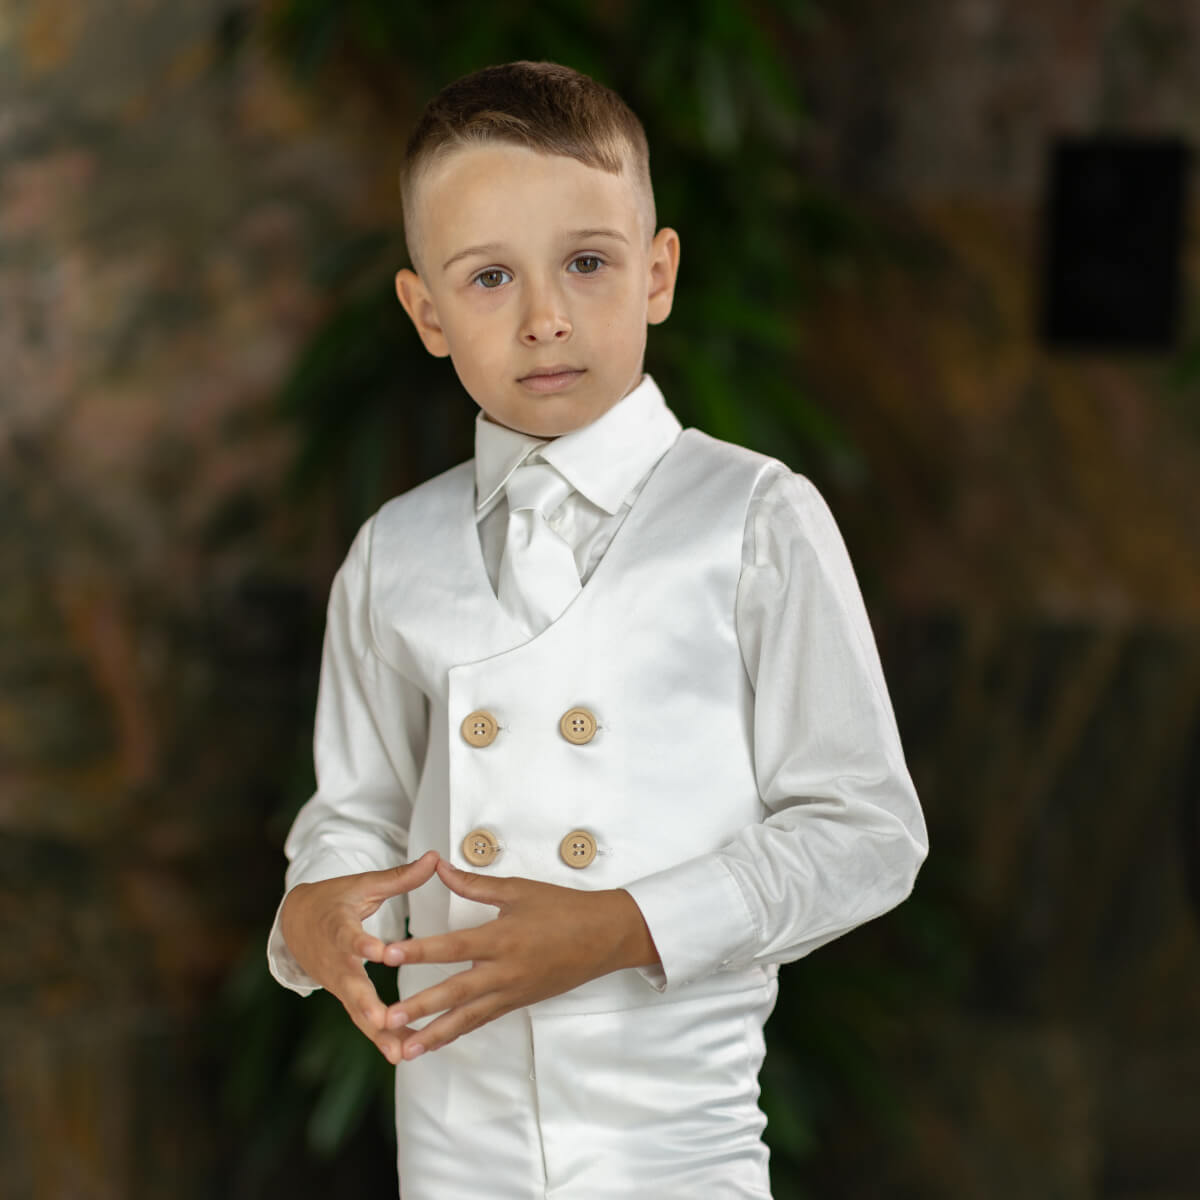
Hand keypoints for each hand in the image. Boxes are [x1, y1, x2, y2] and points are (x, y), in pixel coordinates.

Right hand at [279, 850, 439, 1062]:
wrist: (295, 922)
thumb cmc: (335, 900)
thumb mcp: (364, 884)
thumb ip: (400, 877)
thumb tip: (435, 857)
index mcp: (338, 926)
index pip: (348, 936)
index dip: (361, 944)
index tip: (376, 952)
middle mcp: (336, 959)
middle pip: (349, 984)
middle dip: (365, 1003)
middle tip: (382, 1020)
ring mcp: (337, 982)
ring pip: (357, 1010)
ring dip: (377, 1032)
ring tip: (399, 1052)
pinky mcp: (344, 996)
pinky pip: (363, 1019)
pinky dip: (380, 1037)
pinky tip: (402, 1054)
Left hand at [380, 859, 659, 1058]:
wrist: (604, 936)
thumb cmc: (563, 908)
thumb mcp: (519, 890)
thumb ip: (474, 883)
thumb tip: (439, 867)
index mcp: (503, 937)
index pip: (453, 946)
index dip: (420, 951)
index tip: (390, 956)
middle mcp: (504, 970)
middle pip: (456, 992)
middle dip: (420, 1007)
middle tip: (387, 1019)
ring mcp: (512, 992)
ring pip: (467, 1018)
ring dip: (434, 1034)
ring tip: (405, 1049)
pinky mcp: (518, 1002)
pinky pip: (482, 1021)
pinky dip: (457, 1033)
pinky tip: (435, 1042)